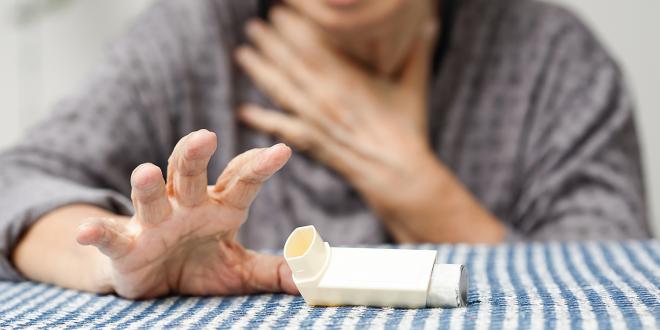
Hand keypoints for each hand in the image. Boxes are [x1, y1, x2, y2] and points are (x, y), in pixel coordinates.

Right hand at [75, 129, 297, 298]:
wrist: (155, 281)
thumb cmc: (201, 265)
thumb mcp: (239, 270)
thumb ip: (271, 270)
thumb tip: (308, 278)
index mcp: (218, 207)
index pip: (240, 181)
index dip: (259, 165)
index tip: (282, 150)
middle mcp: (185, 206)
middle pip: (189, 174)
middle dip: (195, 154)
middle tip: (206, 136)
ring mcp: (153, 223)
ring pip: (151, 197)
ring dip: (147, 185)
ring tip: (146, 172)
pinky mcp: (125, 246)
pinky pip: (110, 237)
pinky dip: (97, 233)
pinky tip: (86, 231)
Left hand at [235, 7, 437, 212]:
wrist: (399, 173)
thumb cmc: (408, 128)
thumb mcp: (414, 85)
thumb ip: (416, 51)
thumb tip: (428, 21)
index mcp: (350, 78)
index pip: (315, 45)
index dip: (294, 27)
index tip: (280, 11)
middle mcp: (326, 96)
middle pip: (291, 63)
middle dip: (270, 42)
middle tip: (253, 25)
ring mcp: (316, 120)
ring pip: (281, 89)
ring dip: (259, 70)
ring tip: (242, 53)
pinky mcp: (311, 143)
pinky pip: (281, 128)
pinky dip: (261, 119)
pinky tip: (243, 111)